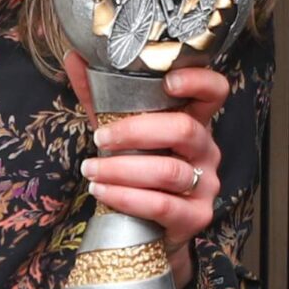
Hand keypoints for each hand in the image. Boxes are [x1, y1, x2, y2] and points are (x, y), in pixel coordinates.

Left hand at [66, 58, 228, 286]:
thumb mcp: (117, 133)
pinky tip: (102, 192)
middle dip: (134, 132)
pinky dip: (126, 197)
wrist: (144, 231)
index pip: (214, 92)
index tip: (167, 81)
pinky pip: (162, 205)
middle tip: (99, 138)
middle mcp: (206, 150)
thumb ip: (100, 98)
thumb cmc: (134, 173)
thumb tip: (74, 57)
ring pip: (168, 170)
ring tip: (90, 170)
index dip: (198, 81)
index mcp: (193, 123)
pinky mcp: (196, 217)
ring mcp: (205, 185)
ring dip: (121, 169)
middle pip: (183, 129)